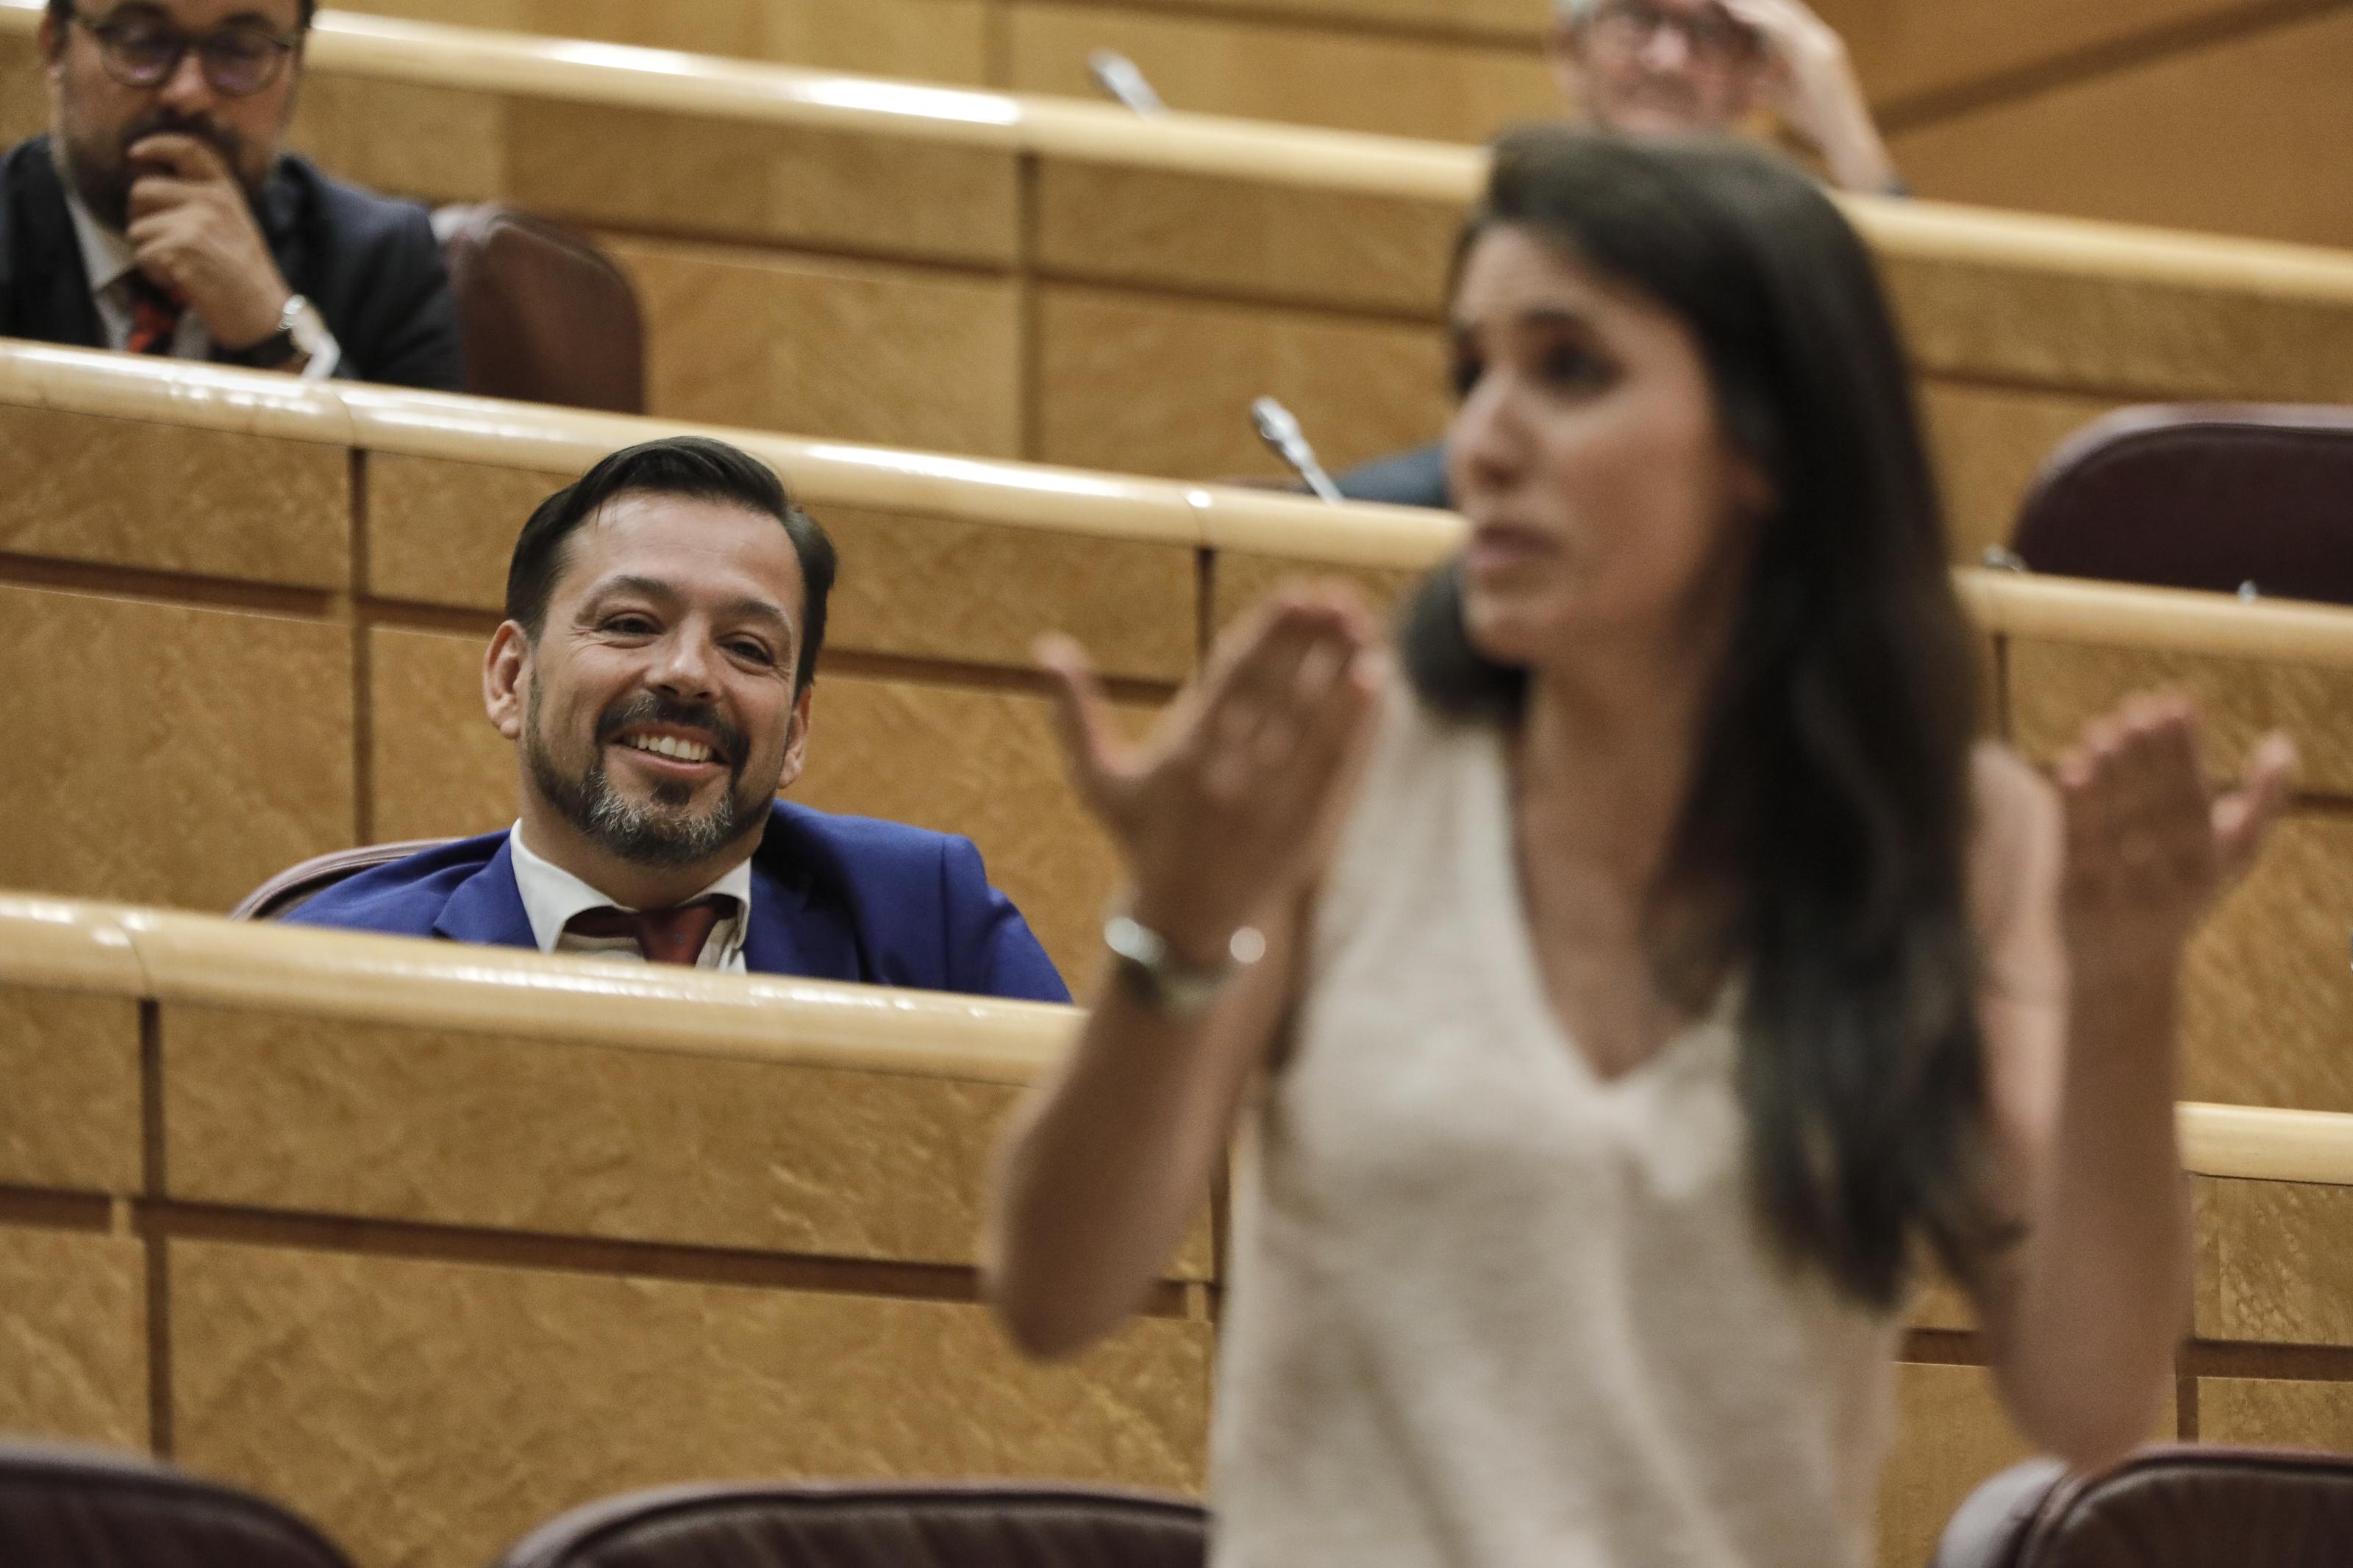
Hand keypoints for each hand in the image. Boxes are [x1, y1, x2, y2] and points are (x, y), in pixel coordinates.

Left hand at [124, 133, 291, 351]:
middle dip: (141, 217)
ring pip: (137, 227)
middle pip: (143, 190)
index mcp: (225, 191)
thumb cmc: (248, 276)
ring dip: (148, 250)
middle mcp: (210, 200)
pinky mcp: (180, 248)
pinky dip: (153, 272)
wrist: (265, 314)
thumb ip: (204, 201)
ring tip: (177, 266)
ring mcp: (195, 223)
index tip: (135, 153)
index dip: (156, 145)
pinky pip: (142, 253)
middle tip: (161, 240)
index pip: (187, 149)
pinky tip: (178, 281)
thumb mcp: (236, 224)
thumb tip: (152, 185)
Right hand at [1041, 585, 1384, 965]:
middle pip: (1276, 693)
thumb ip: (1075, 713)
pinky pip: (1334, 764)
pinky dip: (1355, 722)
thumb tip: (1045, 648)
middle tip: (1336, 595)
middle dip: (1308, 641)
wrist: (1183, 923)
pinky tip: (1374, 679)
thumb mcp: (1099, 780)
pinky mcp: (1302, 826)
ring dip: (1339, 669)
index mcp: (1181, 754)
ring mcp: (1267, 803)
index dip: (1266, 634)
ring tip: (1363, 624)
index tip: (1295, 593)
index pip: (1230, 679)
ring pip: (1311, 723)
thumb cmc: (1142, 837)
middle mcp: (1226, 776)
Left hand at [1715, 0, 1897, 192]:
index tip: (1730, 1)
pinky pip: (1785, 31)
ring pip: (1785, 13)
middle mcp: (1820, 40)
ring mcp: (1821, 46)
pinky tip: (1737, 13)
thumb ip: (1766, 82)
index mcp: (1814, 47)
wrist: (1847, 143)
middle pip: (1786, 8)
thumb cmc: (1817, 125)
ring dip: (1754, 2)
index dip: (1759, 5)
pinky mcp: (1818, 58)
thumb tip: (1743, 79)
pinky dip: (1761, 19)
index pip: (1785, 17)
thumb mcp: (1783, 97)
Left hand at [2054, 693, 2295, 980]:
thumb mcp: (2227, 858)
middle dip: (2148, 755)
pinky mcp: (2075, 900)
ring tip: (2103, 728)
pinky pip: (2074, 850)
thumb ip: (2260, 803)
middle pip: (2155, 809)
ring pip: (2116, 826)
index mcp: (2206, 866)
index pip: (2194, 798)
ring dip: (2111, 775)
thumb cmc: (2181, 897)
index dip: (2186, 750)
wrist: (2124, 973)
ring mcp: (2121, 894)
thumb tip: (2284, 742)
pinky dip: (2073, 810)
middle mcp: (2167, 882)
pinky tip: (2067, 769)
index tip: (2177, 700)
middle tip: (2137, 704)